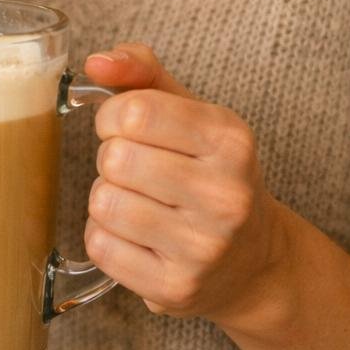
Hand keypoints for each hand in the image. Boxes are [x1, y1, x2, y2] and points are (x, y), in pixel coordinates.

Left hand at [83, 43, 291, 329]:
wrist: (255, 262)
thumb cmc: (211, 173)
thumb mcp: (191, 112)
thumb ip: (142, 72)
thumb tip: (95, 61)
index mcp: (230, 140)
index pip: (135, 111)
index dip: (113, 116)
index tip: (125, 126)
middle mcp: (225, 195)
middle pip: (115, 158)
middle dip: (112, 157)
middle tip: (136, 169)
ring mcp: (203, 248)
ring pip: (104, 202)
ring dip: (107, 197)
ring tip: (138, 200)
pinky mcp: (176, 288)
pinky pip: (101, 246)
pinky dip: (106, 235)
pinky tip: (136, 234)